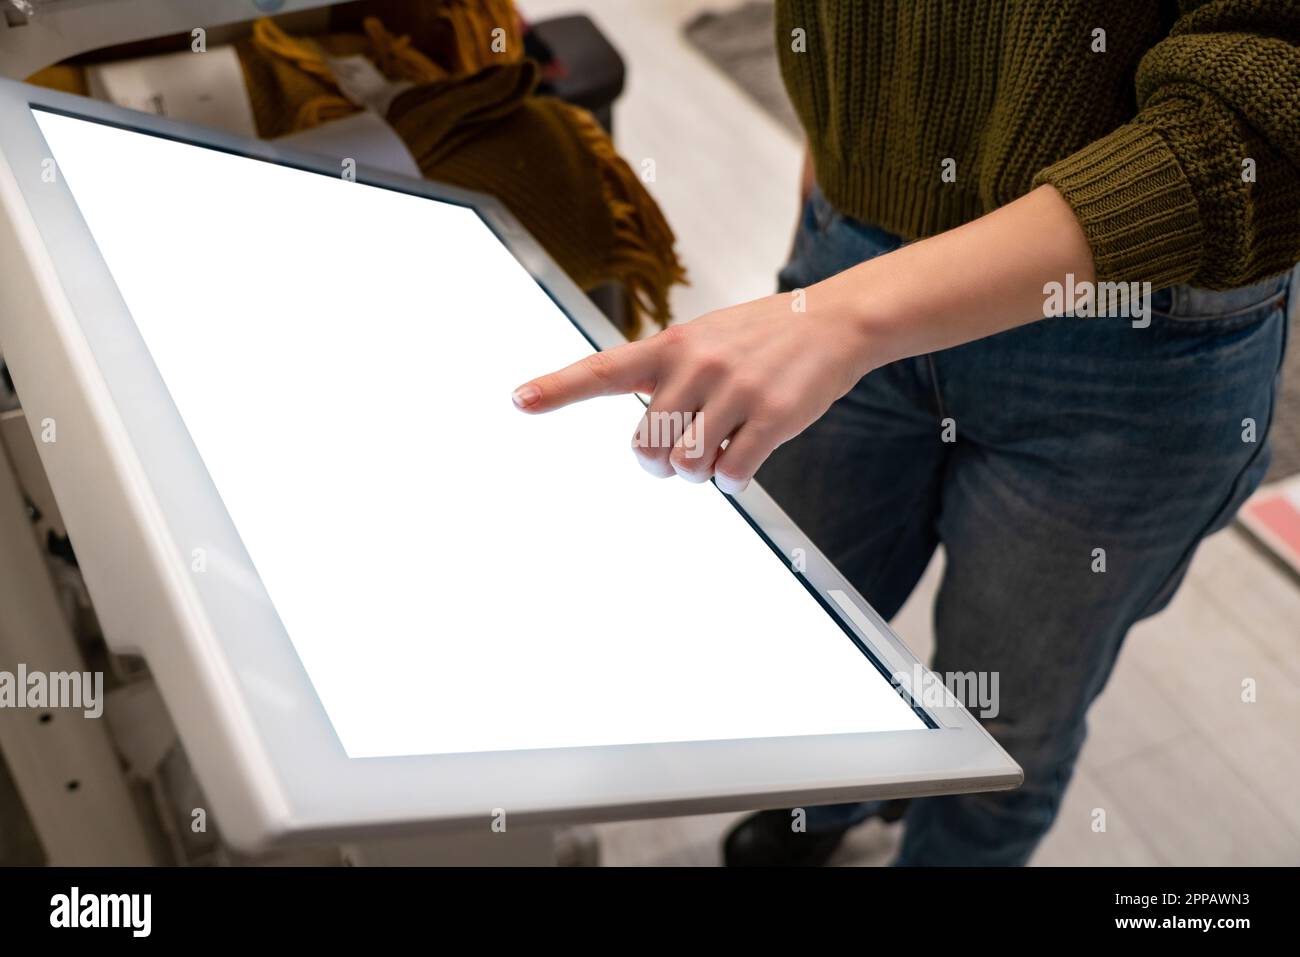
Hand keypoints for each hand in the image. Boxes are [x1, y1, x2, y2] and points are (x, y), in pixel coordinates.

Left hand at [510, 290, 873, 493]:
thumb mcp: (705, 338)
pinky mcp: (773, 417)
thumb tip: (650, 448)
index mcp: (671, 345)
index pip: (603, 369)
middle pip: (648, 447)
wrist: (834, 321)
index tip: (518, 400)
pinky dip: (733, 479)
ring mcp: (735, 391)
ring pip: (688, 467)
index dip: (558, 388)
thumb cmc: (760, 338)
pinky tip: (745, 460)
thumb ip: (669, 376)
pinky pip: (732, 474)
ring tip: (720, 452)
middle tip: (685, 453)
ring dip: (700, 474)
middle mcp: (696, 365)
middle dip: (662, 464)